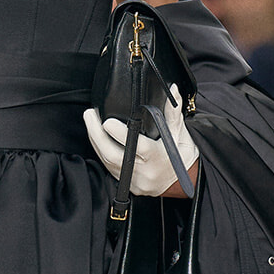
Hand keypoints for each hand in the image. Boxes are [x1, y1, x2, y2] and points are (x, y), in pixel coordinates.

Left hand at [84, 87, 199, 195]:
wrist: (184, 182)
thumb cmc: (182, 155)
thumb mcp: (180, 133)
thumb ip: (173, 112)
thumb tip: (173, 89)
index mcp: (159, 158)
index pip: (138, 146)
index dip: (120, 135)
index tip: (107, 121)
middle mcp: (144, 172)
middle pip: (113, 155)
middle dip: (97, 135)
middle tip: (89, 114)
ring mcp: (134, 180)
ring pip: (107, 161)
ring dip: (95, 141)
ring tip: (90, 121)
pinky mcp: (127, 184)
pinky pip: (109, 167)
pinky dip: (101, 151)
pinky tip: (96, 138)